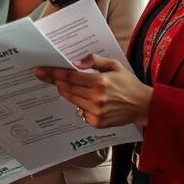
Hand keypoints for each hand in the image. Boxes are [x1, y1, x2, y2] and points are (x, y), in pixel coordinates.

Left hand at [35, 54, 152, 127]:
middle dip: (54, 81)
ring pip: (71, 99)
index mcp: (100, 82)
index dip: (53, 73)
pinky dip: (77, 103)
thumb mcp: (114, 65)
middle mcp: (96, 98)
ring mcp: (96, 112)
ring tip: (61, 84)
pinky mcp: (96, 122)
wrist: (143, 106)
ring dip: (64, 91)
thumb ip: (94, 61)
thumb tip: (75, 62)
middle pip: (67, 88)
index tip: (41, 71)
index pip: (70, 76)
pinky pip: (79, 111)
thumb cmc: (128, 83)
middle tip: (44, 75)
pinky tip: (81, 97)